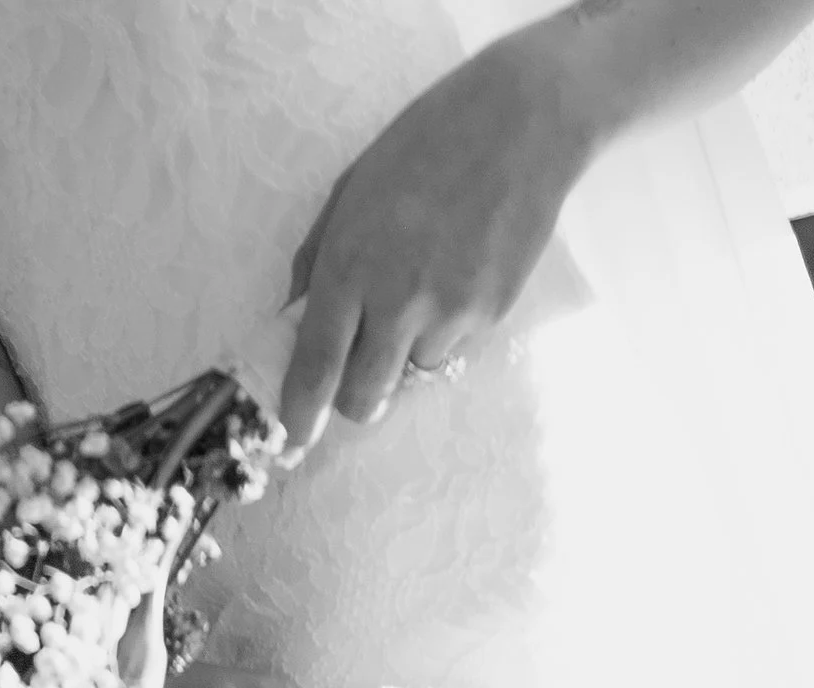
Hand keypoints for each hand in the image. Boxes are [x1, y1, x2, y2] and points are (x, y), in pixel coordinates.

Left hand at [279, 28, 599, 448]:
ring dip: (406, 350)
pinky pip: (452, 349)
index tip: (293, 437)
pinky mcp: (490, 317)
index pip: (317, 364)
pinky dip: (444, 329)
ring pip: (411, 373)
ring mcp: (450, 314)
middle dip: (354, 400)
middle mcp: (398, 299)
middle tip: (356, 377)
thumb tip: (295, 319)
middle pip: (365, 398)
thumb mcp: (352, 189)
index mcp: (351, 263)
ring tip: (425, 284)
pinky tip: (456, 273)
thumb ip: (318, 258)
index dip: (301, 411)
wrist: (519, 124)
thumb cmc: (424, 145)